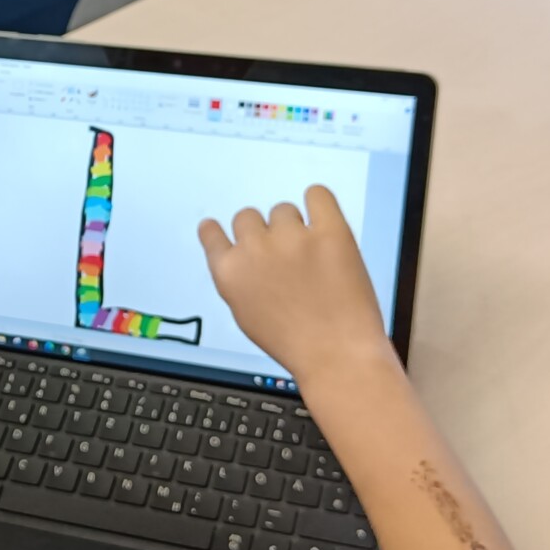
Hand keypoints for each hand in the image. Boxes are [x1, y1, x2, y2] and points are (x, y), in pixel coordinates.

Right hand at [198, 186, 396, 387]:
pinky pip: (317, 194)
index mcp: (229, 272)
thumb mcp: (247, 316)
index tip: (221, 228)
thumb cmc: (294, 343)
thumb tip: (238, 254)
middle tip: (283, 254)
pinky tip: (322, 217)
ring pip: (283, 209)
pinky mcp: (329, 231)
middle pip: (248, 216)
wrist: (336, 356)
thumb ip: (238, 280)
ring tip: (311, 255)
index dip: (219, 230)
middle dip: (263, 232)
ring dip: (294, 225)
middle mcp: (255, 249)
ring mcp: (292, 238)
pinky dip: (318, 202)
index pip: (212, 234)